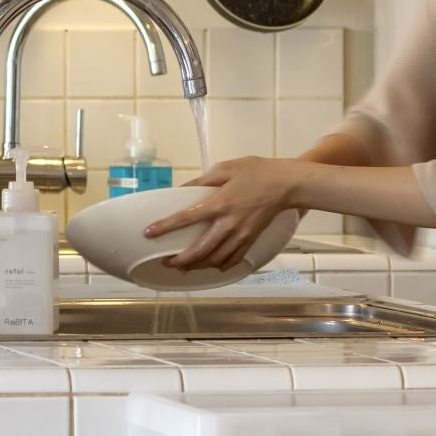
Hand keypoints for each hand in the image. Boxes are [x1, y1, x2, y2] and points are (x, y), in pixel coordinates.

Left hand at [142, 156, 300, 270]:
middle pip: (200, 250)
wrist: (287, 184)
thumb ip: (201, 180)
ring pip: (215, 259)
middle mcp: (229, 223)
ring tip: (183, 267)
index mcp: (219, 203)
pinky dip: (220, 266)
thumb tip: (182, 190)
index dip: (165, 227)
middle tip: (166, 262)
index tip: (148, 233)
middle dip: (180, 260)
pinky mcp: (251, 240)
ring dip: (197, 266)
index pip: (186, 219)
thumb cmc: (257, 171)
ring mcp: (241, 235)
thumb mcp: (225, 168)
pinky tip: (211, 266)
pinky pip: (233, 259)